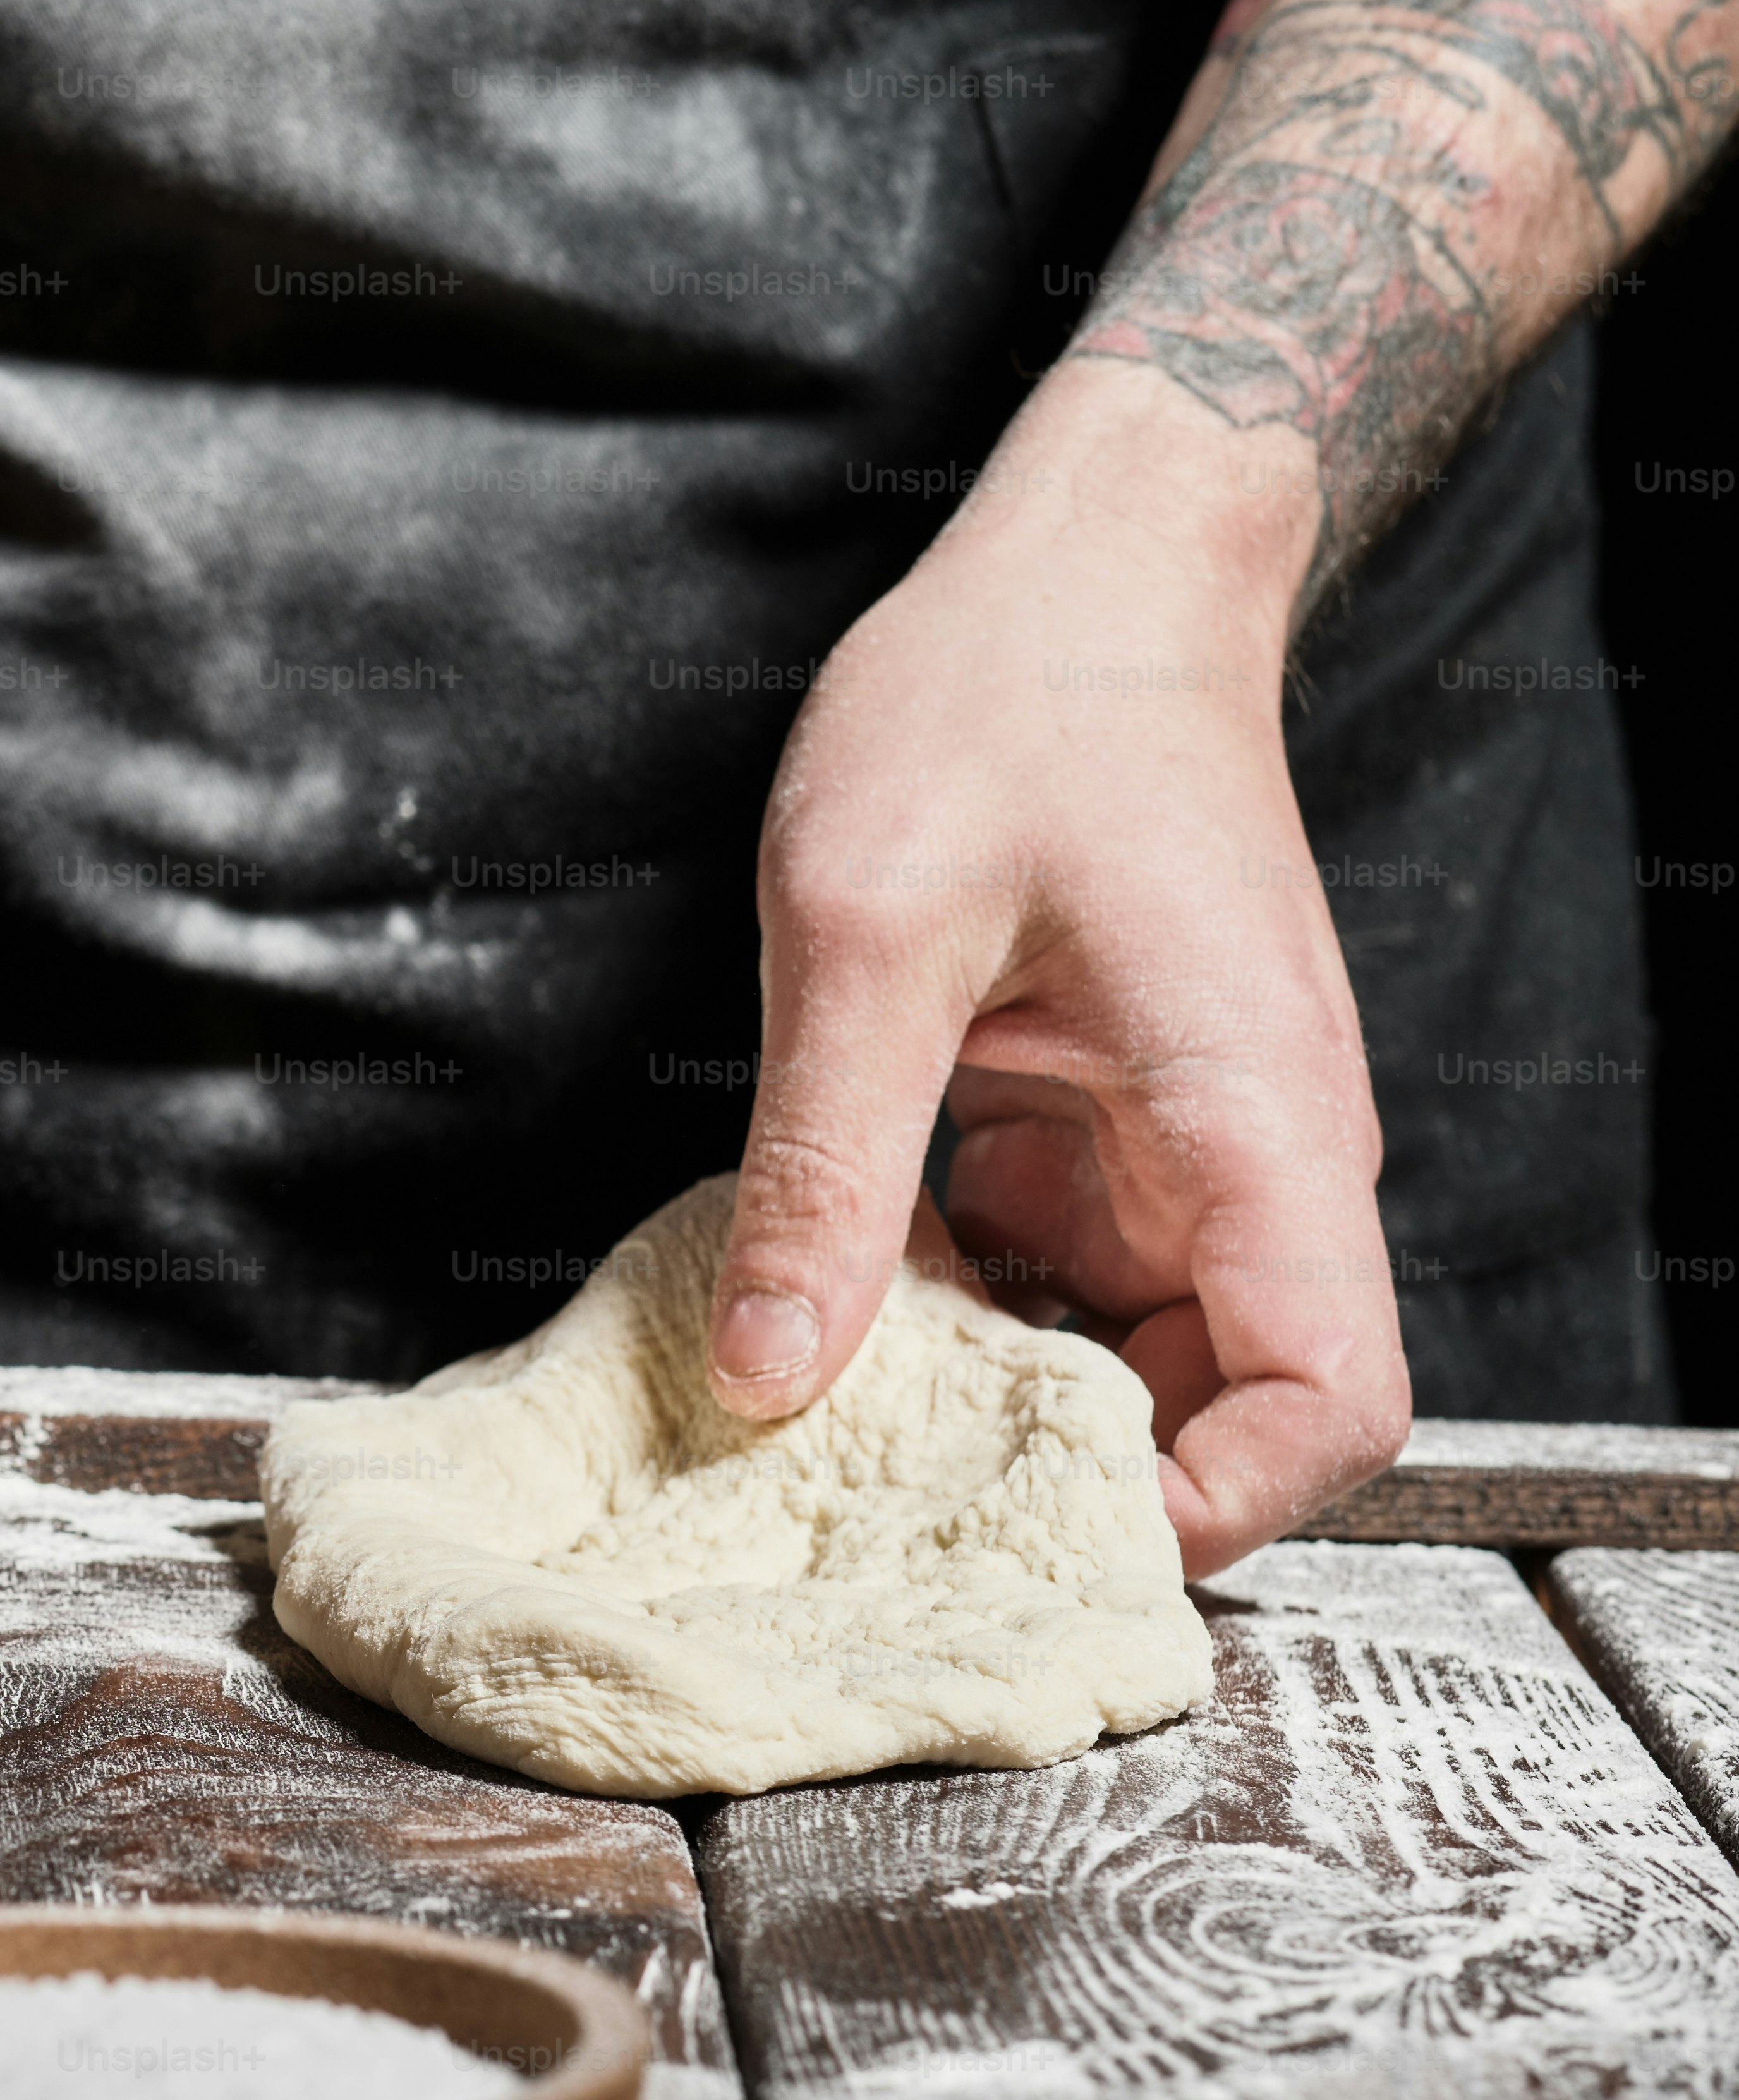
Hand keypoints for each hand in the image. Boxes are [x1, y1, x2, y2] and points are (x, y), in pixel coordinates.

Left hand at [705, 368, 1411, 1574]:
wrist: (1085, 574)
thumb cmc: (1007, 704)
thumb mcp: (865, 934)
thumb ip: (823, 1164)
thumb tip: (768, 1373)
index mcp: (1252, 1124)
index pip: (1332, 1400)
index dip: (1209, 1502)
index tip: (1033, 1525)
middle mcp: (1250, 1156)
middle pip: (1226, 1405)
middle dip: (1064, 1473)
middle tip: (874, 1495)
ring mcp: (1184, 1146)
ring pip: (1126, 1349)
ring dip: (991, 1391)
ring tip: (829, 1406)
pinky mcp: (1112, 1124)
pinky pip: (1057, 1269)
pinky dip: (958, 1305)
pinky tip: (835, 1290)